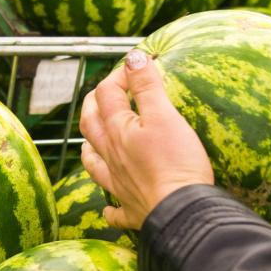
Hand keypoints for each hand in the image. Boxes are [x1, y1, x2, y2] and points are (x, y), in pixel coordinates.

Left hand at [78, 50, 213, 229]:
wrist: (181, 212)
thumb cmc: (175, 163)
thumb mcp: (164, 116)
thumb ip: (147, 86)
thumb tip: (132, 58)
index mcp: (118, 131)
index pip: (107, 95)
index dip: (118, 77)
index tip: (134, 67)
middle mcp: (111, 157)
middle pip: (91, 126)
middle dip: (93, 105)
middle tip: (101, 94)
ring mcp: (119, 185)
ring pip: (94, 164)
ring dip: (89, 149)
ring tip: (89, 142)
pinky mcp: (133, 211)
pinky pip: (114, 212)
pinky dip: (110, 209)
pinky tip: (110, 209)